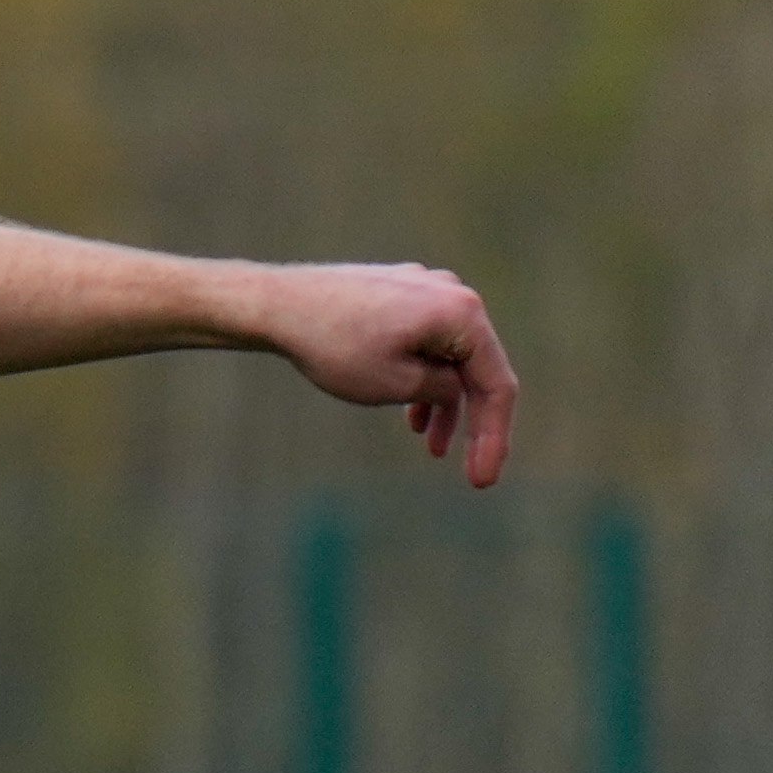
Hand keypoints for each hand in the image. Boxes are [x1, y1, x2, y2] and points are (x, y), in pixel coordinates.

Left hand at [247, 259, 517, 486]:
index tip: (482, 482)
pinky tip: (412, 417)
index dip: (494, 438)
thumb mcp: (395, 384)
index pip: (495, 385)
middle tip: (471, 473)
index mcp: (462, 314)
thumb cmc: (335, 346)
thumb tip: (456, 389)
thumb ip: (441, 391)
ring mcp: (426, 290)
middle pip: (476, 369)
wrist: (277, 304)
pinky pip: (425, 342)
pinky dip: (421, 378)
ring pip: (449, 357)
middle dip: (473, 423)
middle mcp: (453, 294)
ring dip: (444, 404)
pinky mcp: (400, 294)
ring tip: (432, 447)